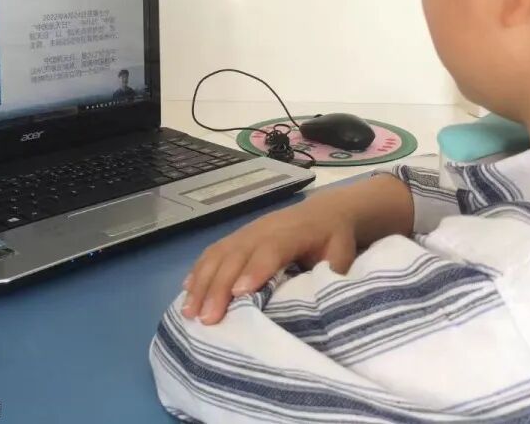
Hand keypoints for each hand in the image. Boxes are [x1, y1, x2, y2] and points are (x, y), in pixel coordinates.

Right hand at [180, 174, 413, 324]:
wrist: (324, 211)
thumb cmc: (334, 238)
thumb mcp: (342, 254)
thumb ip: (331, 274)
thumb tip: (319, 298)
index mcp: (293, 232)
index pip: (272, 249)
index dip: (255, 269)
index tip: (240, 293)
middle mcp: (265, 229)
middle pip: (237, 254)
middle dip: (219, 286)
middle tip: (206, 318)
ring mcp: (248, 231)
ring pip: (219, 253)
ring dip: (202, 282)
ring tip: (189, 312)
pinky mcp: (238, 237)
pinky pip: (214, 251)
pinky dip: (198, 271)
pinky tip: (188, 292)